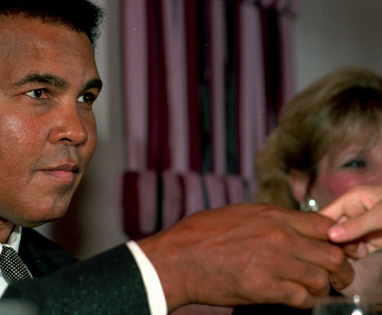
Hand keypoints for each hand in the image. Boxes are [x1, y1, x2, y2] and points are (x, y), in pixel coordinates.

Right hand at [137, 204, 353, 310]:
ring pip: (321, 279)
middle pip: (331, 254)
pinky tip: (295, 299)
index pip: (324, 226)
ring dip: (320, 287)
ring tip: (312, 289)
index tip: (330, 248)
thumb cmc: (198, 235)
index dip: (333, 239)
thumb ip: (267, 219)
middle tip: (335, 276)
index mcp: (271, 215)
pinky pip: (302, 298)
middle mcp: (278, 237)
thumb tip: (287, 226)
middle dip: (338, 268)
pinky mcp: (264, 288)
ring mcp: (273, 263)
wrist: (177, 259)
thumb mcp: (236, 214)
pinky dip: (304, 301)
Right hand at [320, 185, 381, 257]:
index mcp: (351, 200)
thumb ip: (356, 225)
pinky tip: (360, 258)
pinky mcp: (371, 242)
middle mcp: (353, 213)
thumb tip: (330, 235)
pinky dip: (354, 257)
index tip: (313, 243)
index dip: (317, 228)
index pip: (325, 214)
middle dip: (333, 242)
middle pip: (331, 230)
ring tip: (358, 254)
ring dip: (345, 251)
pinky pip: (355, 251)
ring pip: (342, 243)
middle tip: (339, 252)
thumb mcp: (380, 215)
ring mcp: (361, 229)